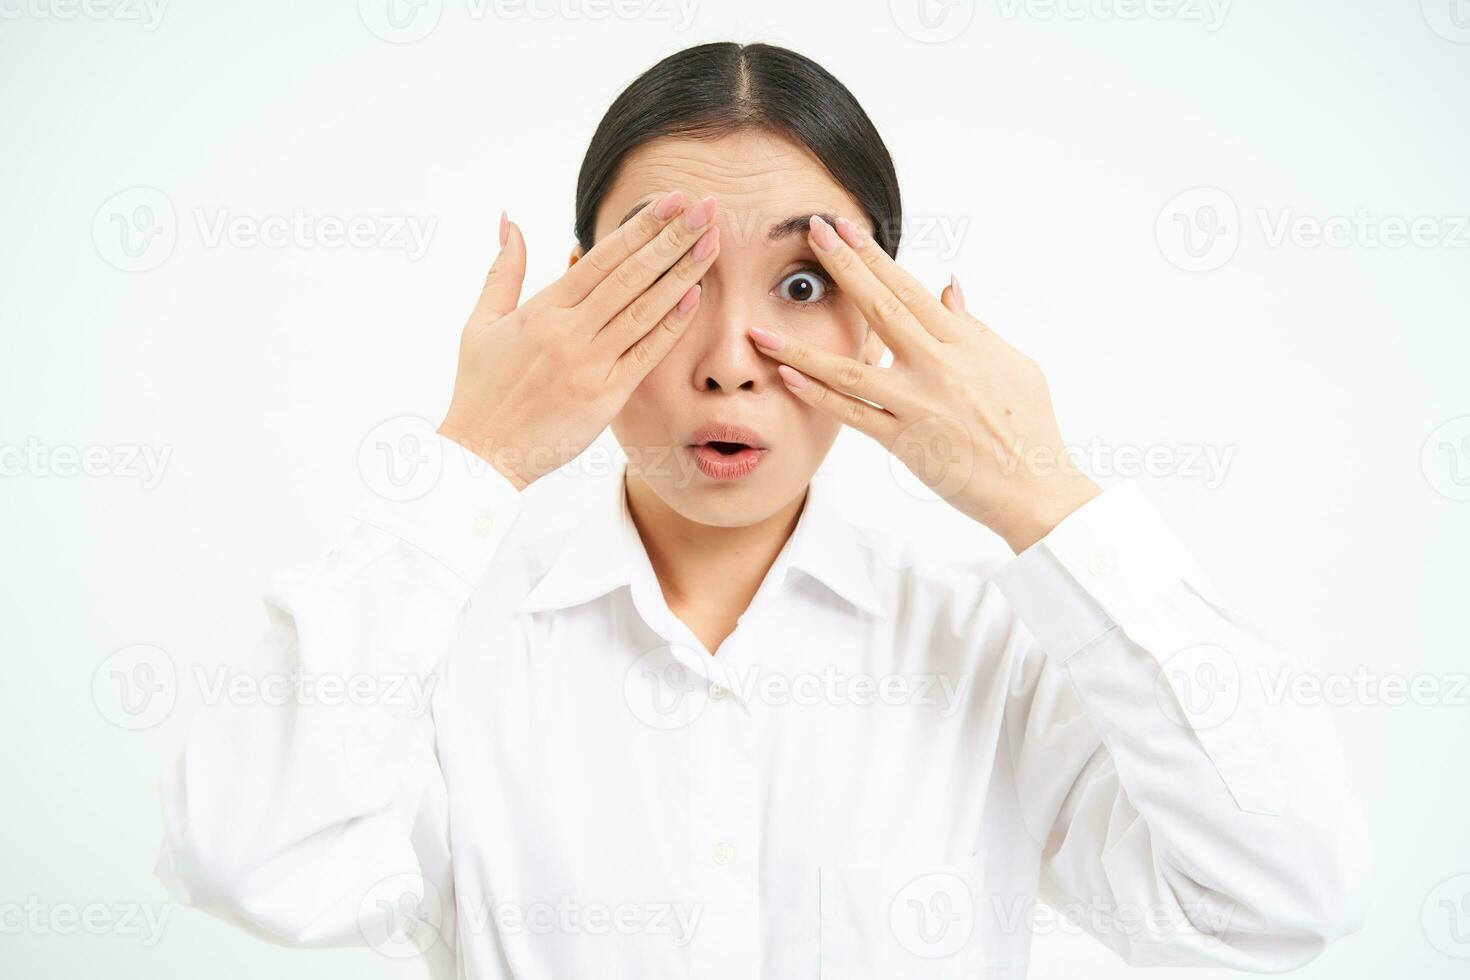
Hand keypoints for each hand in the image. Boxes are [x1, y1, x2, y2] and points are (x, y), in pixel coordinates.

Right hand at [437, 193, 720, 489]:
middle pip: (631, 275)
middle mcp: (569, 332)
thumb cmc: (480, 389)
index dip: (640, 226)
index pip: (602, 257)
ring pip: (644, 310)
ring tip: (712, 242)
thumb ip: (504, 270)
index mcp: (542, 309)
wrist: (482, 454)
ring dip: (683, 274)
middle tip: (707, 207)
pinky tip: (695, 296)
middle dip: (672, 238)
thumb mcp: (481, 323)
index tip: (671, 200)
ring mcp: (589, 364)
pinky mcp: (605, 397)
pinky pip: (645, 355)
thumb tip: (511, 220)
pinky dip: (671, 325)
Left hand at [748, 214, 1100, 553]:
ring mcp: (916, 404)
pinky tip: (786, 375)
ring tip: (760, 328)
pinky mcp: (903, 441)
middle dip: (842, 268)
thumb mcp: (1013, 363)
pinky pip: (851, 414)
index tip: (843, 229)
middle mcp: (936, 366)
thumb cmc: (1030, 424)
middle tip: (810, 234)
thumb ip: (974, 326)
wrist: (1034, 486)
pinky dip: (816, 394)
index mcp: (964, 342)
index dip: (872, 256)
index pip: (909, 288)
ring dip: (800, 347)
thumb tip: (947, 287)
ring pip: (849, 368)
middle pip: (879, 309)